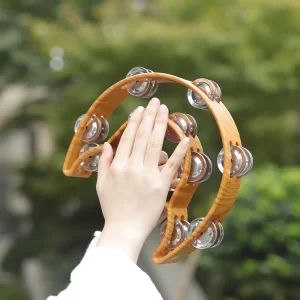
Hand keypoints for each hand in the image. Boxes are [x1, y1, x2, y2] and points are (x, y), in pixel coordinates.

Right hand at [96, 98, 188, 261]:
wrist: (124, 229)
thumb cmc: (112, 208)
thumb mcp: (101, 184)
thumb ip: (103, 163)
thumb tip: (106, 145)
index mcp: (117, 166)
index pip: (127, 138)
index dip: (135, 121)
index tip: (140, 109)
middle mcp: (132, 167)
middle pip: (142, 136)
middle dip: (149, 116)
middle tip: (155, 101)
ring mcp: (147, 175)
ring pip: (154, 145)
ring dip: (160, 125)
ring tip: (164, 110)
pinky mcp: (160, 186)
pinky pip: (172, 166)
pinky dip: (179, 151)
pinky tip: (185, 138)